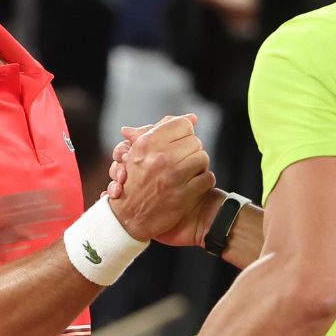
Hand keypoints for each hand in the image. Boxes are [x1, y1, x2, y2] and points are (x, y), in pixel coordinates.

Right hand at [107, 114, 213, 239]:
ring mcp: (172, 177)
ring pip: (203, 158)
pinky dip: (203, 182)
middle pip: (195, 142)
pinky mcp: (183, 195)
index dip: (183, 134)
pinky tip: (193, 185)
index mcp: (147, 143)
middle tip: (182, 161)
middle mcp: (160, 157)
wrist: (128, 218)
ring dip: (198, 166)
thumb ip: (162, 130)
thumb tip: (192, 118)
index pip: (182, 124)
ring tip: (188, 173)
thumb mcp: (139, 151)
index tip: (179, 144)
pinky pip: (207, 178)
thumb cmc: (134, 180)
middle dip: (191, 151)